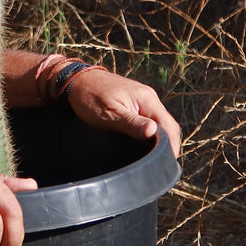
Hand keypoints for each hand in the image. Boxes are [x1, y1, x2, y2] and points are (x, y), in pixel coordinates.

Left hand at [65, 67, 181, 156]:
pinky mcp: (134, 100)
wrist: (74, 79)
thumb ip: (132, 123)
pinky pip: (148, 118)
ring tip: (152, 158)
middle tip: (158, 166)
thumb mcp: (109, 114)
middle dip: (166, 146)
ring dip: (158, 139)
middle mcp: (148, 97)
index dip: (171, 148)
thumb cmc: (89, 96)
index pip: (169, 127)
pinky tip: (143, 143)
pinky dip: (149, 131)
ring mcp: (142, 97)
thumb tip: (154, 132)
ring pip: (158, 122)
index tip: (164, 166)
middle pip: (167, 126)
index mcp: (146, 99)